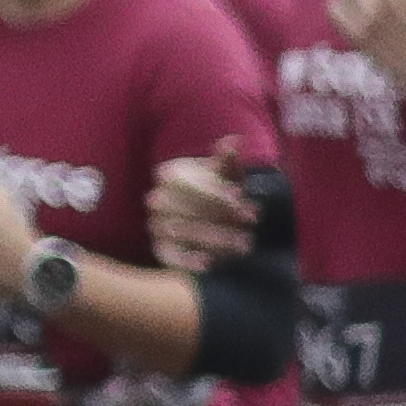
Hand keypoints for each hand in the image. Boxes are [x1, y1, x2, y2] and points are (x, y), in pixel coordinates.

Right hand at [148, 141, 256, 270]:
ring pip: (181, 233)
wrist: (208, 215)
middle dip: (220, 219)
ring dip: (214, 241)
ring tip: (244, 245)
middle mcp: (157, 199)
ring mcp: (155, 224)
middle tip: (250, 229)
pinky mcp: (160, 249)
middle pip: (186, 210)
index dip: (221, 198)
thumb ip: (228, 161)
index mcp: (170, 175)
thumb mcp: (227, 175)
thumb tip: (234, 141)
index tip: (249, 208)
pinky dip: (187, 261)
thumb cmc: (219, 191)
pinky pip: (169, 256)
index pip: (193, 187)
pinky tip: (209, 264)